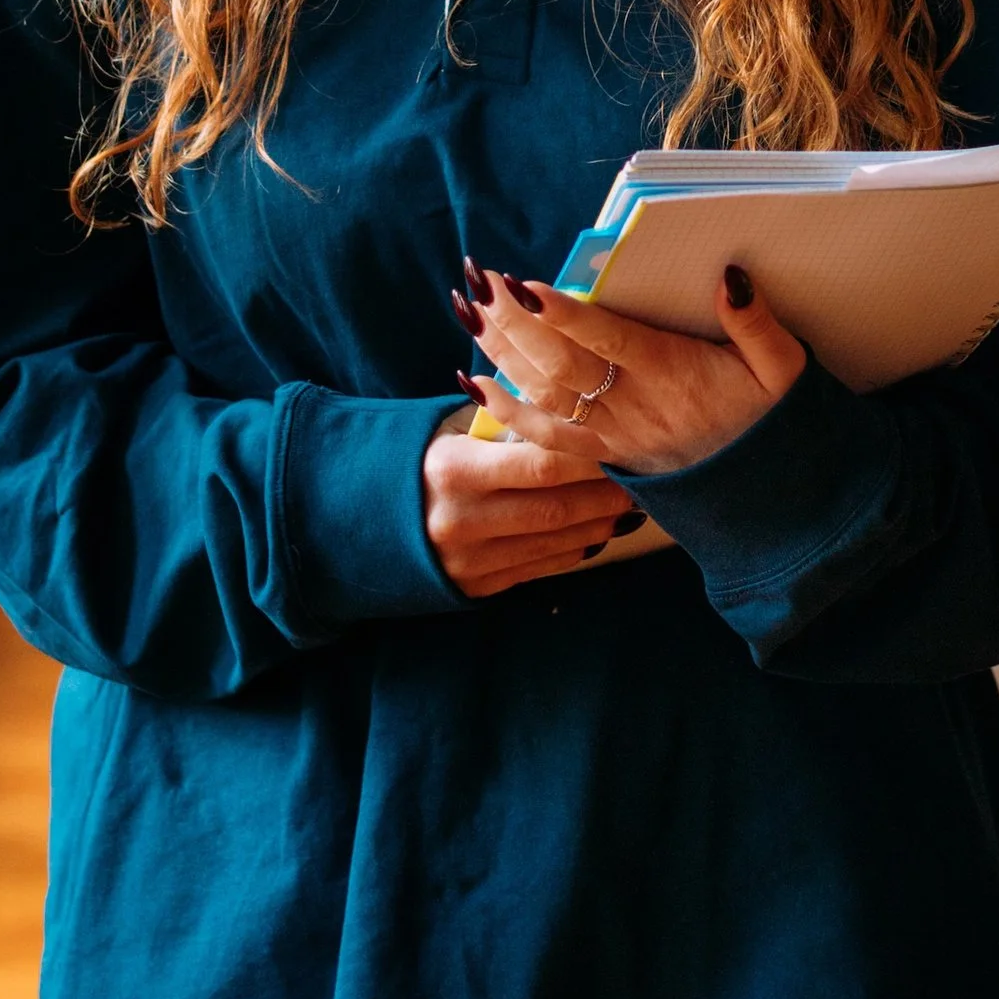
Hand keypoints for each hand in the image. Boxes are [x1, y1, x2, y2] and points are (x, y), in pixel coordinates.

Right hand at [420, 419, 639, 599]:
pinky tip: (597, 532)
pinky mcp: (476, 586)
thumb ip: (503, 425)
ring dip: (599, 524)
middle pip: (555, 509)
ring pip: (554, 542)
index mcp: (454, 471)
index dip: (587, 457)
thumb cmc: (415, 459)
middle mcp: (462, 521)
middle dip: (605, 494)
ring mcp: (470, 561)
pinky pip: (539, 568)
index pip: (540, 465)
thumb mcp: (448, 431)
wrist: (358, 521)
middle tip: (640, 477)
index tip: (620, 444)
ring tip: (631, 504)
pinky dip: (574, 550)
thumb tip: (568, 412)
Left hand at [464, 258, 805, 479]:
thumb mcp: (783, 371)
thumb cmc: (768, 420)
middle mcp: (633, 405)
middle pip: (561, 364)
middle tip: (481, 281)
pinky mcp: (602, 453)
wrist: (763, 493)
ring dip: (502, 352)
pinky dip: (506, 412)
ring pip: (545, 394)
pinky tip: (473, 380)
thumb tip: (730, 279)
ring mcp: (612, 433)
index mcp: (672, 374)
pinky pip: (545, 437)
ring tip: (469, 310)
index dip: (566, 315)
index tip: (526, 286)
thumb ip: (757, 325)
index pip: (610, 341)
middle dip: (515, 322)